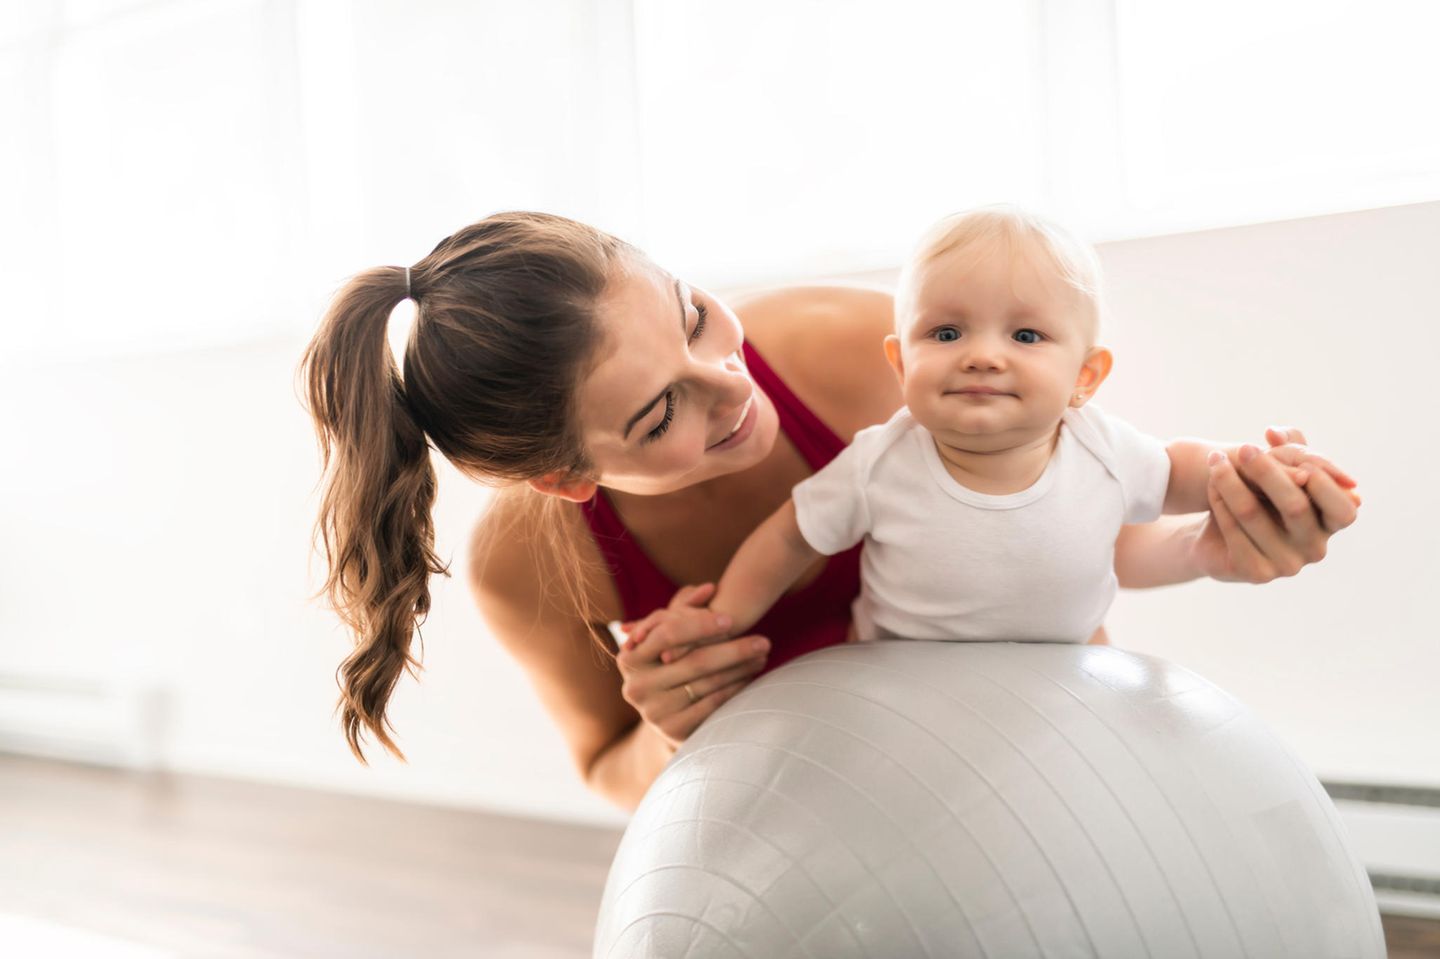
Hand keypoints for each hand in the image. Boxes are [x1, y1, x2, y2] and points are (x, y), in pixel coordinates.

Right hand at [614, 583, 769, 747]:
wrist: (666, 714)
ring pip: (707, 684)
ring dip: (740, 669)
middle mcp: (636, 686)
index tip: (731, 620)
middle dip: (733, 649)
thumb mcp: (669, 639)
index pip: (666, 634)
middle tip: (764, 641)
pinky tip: (750, 680)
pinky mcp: (672, 731)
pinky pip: (712, 705)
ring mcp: (653, 712)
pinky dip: (734, 690)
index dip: (699, 625)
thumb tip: (709, 588)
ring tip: (762, 658)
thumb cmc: (669, 665)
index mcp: (629, 658)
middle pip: (693, 661)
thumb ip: (684, 610)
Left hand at [1195, 427, 1359, 582]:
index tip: (1285, 450)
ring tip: (1215, 460)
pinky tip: (1211, 485)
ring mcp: (1287, 564)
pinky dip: (1220, 502)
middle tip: (1243, 448)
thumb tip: (1274, 433)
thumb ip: (1287, 447)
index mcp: (1331, 524)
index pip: (1344, 507)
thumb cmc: (1258, 496)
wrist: (1219, 535)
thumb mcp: (1277, 469)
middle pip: (1296, 505)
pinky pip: (1233, 531)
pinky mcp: (1256, 572)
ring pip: (1253, 513)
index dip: (1321, 478)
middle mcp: (1316, 549)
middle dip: (1267, 471)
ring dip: (1231, 481)